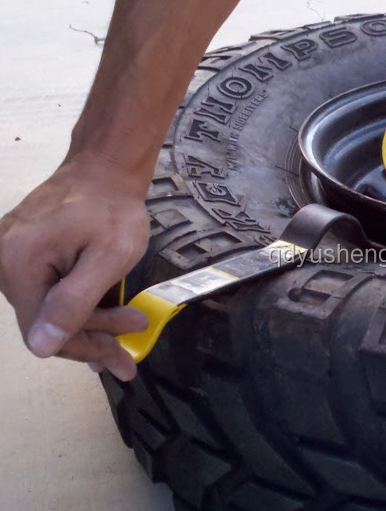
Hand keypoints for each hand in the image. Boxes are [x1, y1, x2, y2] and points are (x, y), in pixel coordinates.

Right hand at [0, 153, 150, 380]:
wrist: (106, 168)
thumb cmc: (113, 209)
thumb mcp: (108, 258)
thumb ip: (75, 302)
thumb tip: (41, 347)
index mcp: (19, 265)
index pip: (42, 331)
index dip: (84, 347)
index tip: (122, 356)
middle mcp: (4, 262)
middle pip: (45, 322)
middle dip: (93, 336)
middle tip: (133, 340)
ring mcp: (11, 255)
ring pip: (49, 308)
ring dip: (91, 321)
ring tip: (130, 322)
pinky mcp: (24, 251)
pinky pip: (48, 288)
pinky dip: (79, 301)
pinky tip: (107, 310)